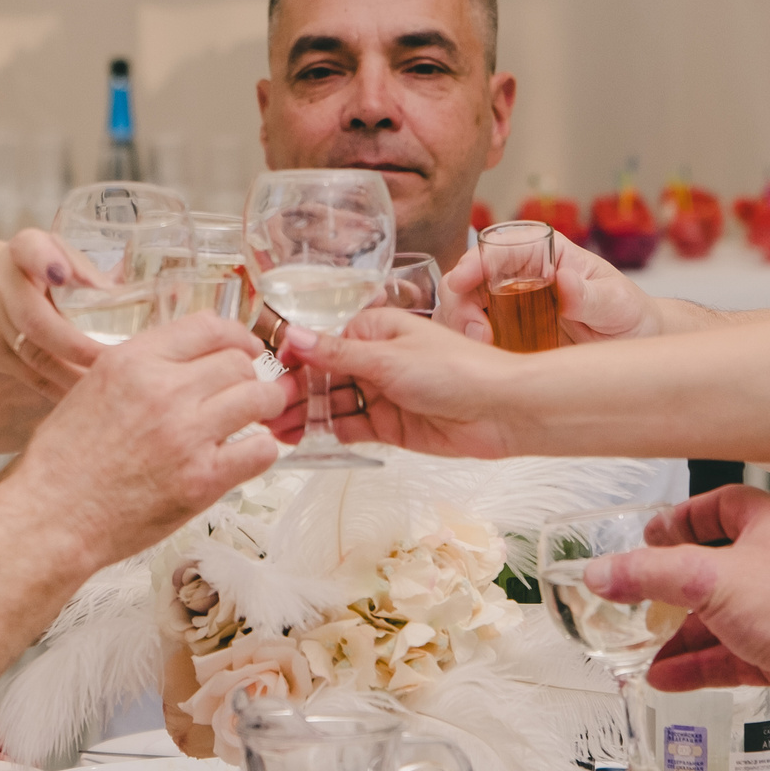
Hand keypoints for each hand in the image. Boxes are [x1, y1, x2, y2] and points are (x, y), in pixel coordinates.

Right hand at [0, 229, 107, 399]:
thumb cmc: (46, 271)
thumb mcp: (66, 256)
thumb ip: (96, 273)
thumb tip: (155, 292)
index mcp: (25, 250)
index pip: (30, 250)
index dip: (45, 262)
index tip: (63, 274)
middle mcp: (1, 283)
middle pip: (34, 318)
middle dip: (76, 345)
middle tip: (114, 360)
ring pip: (32, 354)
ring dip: (71, 374)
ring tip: (107, 385)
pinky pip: (28, 376)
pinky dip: (58, 389)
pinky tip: (85, 399)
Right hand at [4, 314, 298, 574]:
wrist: (49, 517)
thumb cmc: (61, 462)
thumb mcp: (91, 389)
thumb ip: (139, 370)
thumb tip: (184, 363)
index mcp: (132, 362)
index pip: (208, 327)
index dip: (236, 336)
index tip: (244, 349)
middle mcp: (163, 390)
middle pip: (239, 362)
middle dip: (248, 376)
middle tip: (247, 392)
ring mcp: (186, 434)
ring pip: (260, 398)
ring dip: (264, 408)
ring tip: (257, 420)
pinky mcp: (203, 479)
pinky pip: (261, 450)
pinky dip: (261, 450)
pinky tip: (245, 455)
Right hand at [284, 310, 524, 457]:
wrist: (503, 411)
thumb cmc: (456, 370)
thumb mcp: (388, 358)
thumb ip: (337, 353)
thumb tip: (293, 335)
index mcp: (376, 330)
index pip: (323, 343)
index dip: (295, 358)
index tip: (270, 373)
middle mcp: (377, 360)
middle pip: (324, 375)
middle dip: (294, 392)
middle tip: (266, 409)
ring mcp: (382, 394)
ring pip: (333, 404)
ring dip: (305, 415)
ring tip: (275, 430)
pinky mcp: (390, 425)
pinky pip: (351, 427)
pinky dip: (328, 432)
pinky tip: (302, 439)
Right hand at [439, 233, 660, 343]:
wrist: (631, 346)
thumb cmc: (627, 314)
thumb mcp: (617, 304)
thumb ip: (591, 296)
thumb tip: (564, 279)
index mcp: (544, 253)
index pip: (498, 247)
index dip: (474, 261)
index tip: (462, 282)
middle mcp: (516, 274)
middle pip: (466, 278)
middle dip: (460, 304)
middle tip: (478, 335)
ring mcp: (504, 304)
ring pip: (459, 307)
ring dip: (458, 327)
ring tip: (482, 351)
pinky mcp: (500, 333)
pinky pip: (468, 335)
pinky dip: (464, 347)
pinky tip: (483, 361)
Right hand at [583, 484, 769, 726]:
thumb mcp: (706, 578)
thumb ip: (647, 574)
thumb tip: (603, 573)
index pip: (722, 506)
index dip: (684, 518)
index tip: (652, 535)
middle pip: (714, 569)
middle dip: (671, 589)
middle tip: (639, 595)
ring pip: (719, 618)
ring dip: (678, 635)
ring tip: (642, 648)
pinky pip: (730, 656)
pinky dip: (696, 665)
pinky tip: (667, 677)